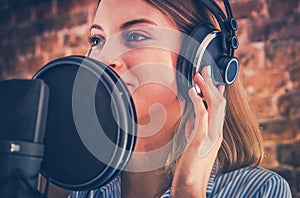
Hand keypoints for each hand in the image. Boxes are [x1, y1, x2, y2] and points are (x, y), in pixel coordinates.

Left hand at [171, 66, 225, 196]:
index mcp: (215, 132)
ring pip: (215, 106)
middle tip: (204, 69)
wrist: (191, 184)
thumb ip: (197, 129)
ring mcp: (211, 135)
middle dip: (211, 83)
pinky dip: (198, 100)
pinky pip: (202, 116)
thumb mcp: (195, 143)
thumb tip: (194, 118)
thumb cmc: (192, 165)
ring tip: (199, 74)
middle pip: (219, 102)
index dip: (216, 91)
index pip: (219, 108)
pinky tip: (191, 91)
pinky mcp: (201, 140)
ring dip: (206, 88)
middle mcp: (216, 132)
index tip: (211, 78)